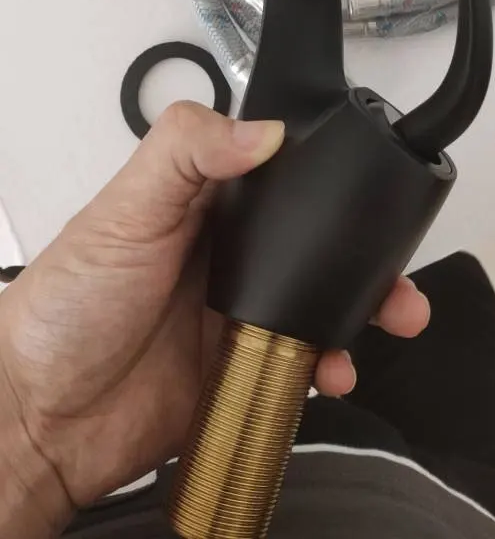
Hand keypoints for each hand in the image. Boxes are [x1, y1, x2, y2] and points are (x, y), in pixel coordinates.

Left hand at [0, 103, 429, 535]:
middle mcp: (227, 252)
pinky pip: (307, 359)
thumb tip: (262, 129)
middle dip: (367, 253)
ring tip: (393, 317)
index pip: (282, 175)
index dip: (331, 178)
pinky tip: (333, 370)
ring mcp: (239, 309)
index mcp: (203, 202)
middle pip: (317, 242)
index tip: (374, 186)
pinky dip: (333, 365)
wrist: (42, 419)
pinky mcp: (244, 362)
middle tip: (398, 266)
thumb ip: (186, 154)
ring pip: (323, 300)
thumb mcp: (124, 211)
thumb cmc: (65, 307)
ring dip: (365, 309)